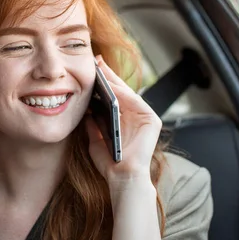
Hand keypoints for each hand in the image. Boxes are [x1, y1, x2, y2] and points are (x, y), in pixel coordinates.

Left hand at [85, 55, 162, 186]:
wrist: (122, 178)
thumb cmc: (109, 163)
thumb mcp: (95, 140)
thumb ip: (92, 126)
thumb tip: (86, 111)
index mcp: (124, 121)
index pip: (113, 98)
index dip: (103, 83)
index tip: (91, 69)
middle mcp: (136, 117)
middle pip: (122, 92)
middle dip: (109, 76)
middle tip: (97, 61)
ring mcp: (145, 118)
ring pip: (128, 94)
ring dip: (115, 81)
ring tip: (101, 68)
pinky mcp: (152, 121)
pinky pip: (136, 102)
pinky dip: (124, 93)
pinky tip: (112, 85)